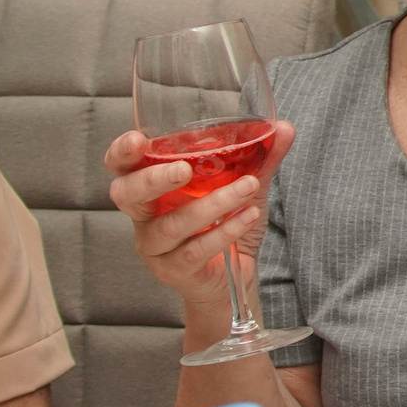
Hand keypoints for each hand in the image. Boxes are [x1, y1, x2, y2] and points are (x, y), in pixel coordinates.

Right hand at [104, 125, 295, 310]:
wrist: (233, 279)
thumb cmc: (226, 224)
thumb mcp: (243, 187)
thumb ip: (259, 159)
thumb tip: (284, 128)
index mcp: (152, 189)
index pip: (122, 168)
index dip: (121, 153)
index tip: (137, 140)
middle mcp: (144, 216)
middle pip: (127, 195)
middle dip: (153, 179)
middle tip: (183, 169)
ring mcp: (155, 245)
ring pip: (172, 224)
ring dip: (213, 204)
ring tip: (247, 187)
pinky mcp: (174, 270)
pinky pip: (195, 250)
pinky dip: (225, 230)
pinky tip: (248, 216)